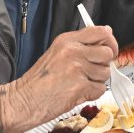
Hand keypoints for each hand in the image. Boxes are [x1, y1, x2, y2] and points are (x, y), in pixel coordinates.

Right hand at [0, 26, 117, 132]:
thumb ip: (80, 44)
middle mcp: (73, 51)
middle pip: (108, 53)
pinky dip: (93, 94)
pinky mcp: (80, 87)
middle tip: (92, 71)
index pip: (101, 32)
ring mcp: (77, 69)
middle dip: (104, 64)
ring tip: (80, 83)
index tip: (109, 49)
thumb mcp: (57, 52)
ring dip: (97, 81)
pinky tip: (78, 93)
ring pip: (106, 73)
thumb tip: (106, 35)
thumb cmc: (38, 80)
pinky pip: (100, 89)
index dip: (110, 42)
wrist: (23, 100)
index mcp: (67, 40)